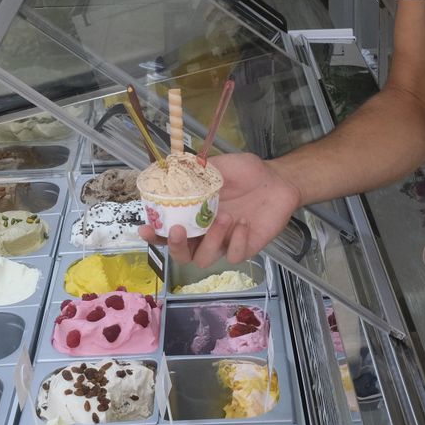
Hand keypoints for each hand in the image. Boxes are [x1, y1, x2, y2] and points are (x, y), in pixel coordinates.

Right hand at [138, 152, 300, 266]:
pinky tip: (244, 223)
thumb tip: (174, 167)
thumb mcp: (219, 165)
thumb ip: (197, 171)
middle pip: (181, 255)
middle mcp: (204, 232)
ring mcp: (223, 243)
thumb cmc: (246, 173)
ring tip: (225, 216)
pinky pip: (233, 256)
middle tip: (180, 230)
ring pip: (204, 259)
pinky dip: (236, 240)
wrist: (278, 180)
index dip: (154, 234)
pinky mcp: (243, 249)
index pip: (166, 231)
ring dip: (211, 240)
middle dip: (175, 246)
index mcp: (192, 214)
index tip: (146, 227)